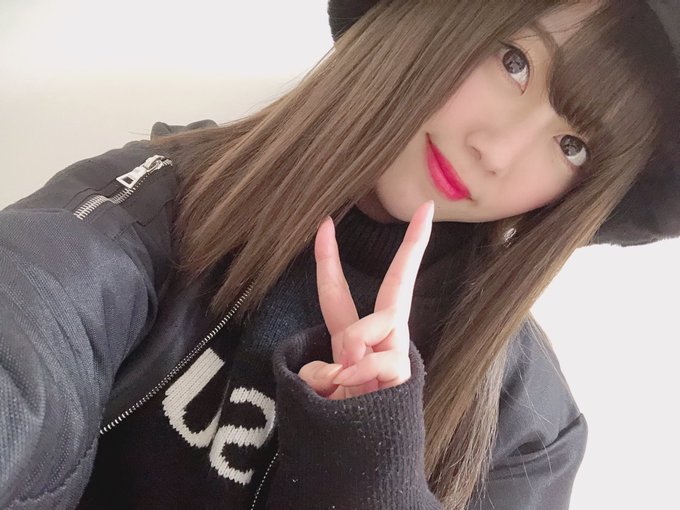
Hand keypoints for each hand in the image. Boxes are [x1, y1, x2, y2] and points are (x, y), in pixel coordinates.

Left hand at [298, 200, 433, 399]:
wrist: (367, 458)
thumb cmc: (343, 416)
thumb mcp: (323, 386)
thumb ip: (327, 362)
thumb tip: (349, 352)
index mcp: (353, 335)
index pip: (337, 292)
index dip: (327, 258)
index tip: (323, 223)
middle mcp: (382, 338)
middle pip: (397, 285)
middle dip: (411, 247)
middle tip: (426, 209)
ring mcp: (397, 353)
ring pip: (373, 325)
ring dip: (352, 351)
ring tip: (345, 381)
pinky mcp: (406, 372)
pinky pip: (376, 361)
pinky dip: (356, 377)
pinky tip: (355, 394)